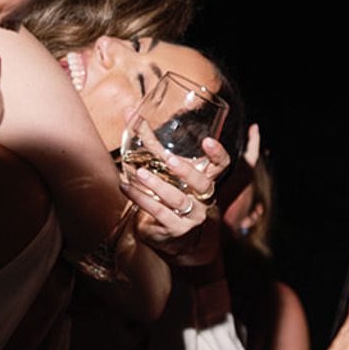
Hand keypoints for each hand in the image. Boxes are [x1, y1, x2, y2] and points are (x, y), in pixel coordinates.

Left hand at [123, 135, 228, 266]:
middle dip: (187, 171)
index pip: (222, 166)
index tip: (207, 141)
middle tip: (168, 160)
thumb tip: (130, 112)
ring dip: (157, 186)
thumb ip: (150, 143)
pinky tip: (126, 188)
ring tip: (139, 174)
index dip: (218, 154)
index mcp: (206, 180)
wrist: (172, 237)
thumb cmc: (170, 193)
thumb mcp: (165, 168)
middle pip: (204, 184)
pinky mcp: (175, 230)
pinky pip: (159, 213)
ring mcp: (192, 216)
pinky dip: (140, 199)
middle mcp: (204, 198)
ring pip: (178, 200)